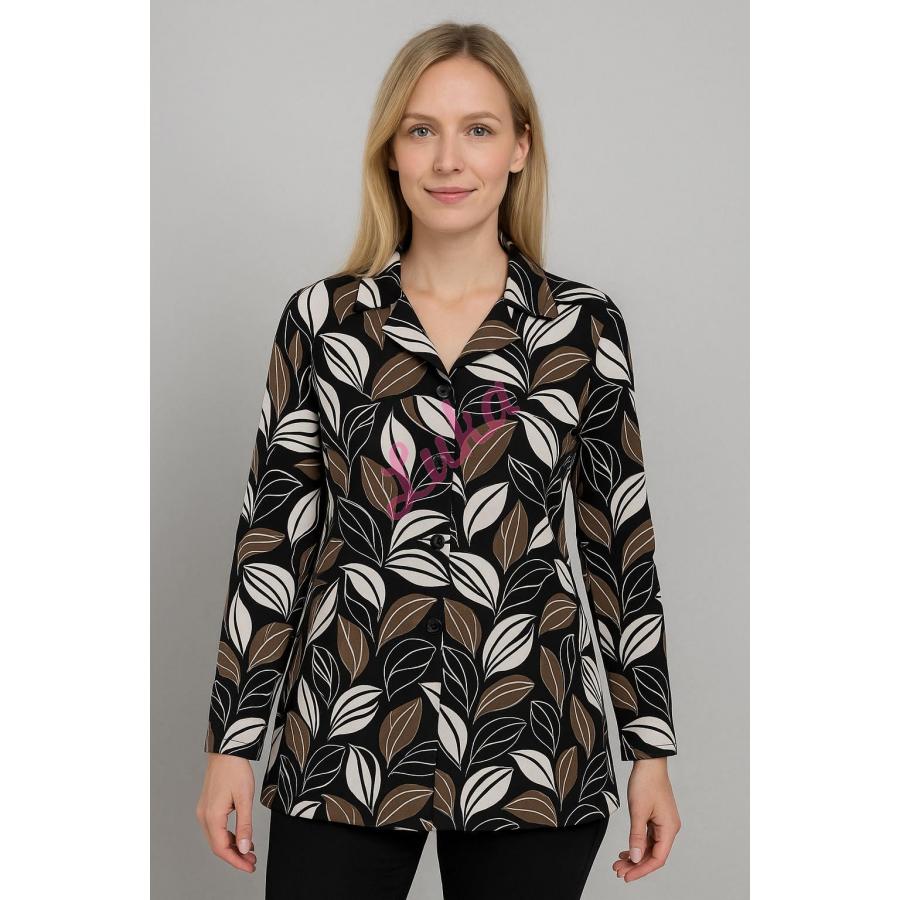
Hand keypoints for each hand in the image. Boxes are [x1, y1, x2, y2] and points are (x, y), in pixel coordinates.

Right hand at [196, 753, 257, 872]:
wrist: (226, 750)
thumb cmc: (235, 770)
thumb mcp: (245, 799)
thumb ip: (245, 825)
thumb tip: (246, 848)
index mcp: (212, 817)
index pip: (222, 849)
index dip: (236, 861)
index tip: (250, 867)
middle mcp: (204, 816)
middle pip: (218, 846)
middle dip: (236, 856)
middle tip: (253, 862)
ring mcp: (205, 811)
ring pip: (217, 838)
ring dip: (233, 847)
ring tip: (250, 852)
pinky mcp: (208, 806)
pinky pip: (217, 828)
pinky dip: (230, 836)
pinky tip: (242, 837)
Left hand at [612, 758, 680, 882]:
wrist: (649, 762)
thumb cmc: (645, 783)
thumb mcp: (638, 811)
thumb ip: (637, 837)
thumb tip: (636, 858)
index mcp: (669, 829)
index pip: (658, 858)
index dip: (642, 870)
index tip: (626, 876)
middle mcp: (669, 828)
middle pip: (654, 854)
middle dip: (636, 864)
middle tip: (618, 870)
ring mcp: (664, 823)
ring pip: (650, 847)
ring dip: (635, 855)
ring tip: (619, 862)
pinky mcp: (657, 817)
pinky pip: (649, 837)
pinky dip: (638, 845)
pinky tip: (627, 850)